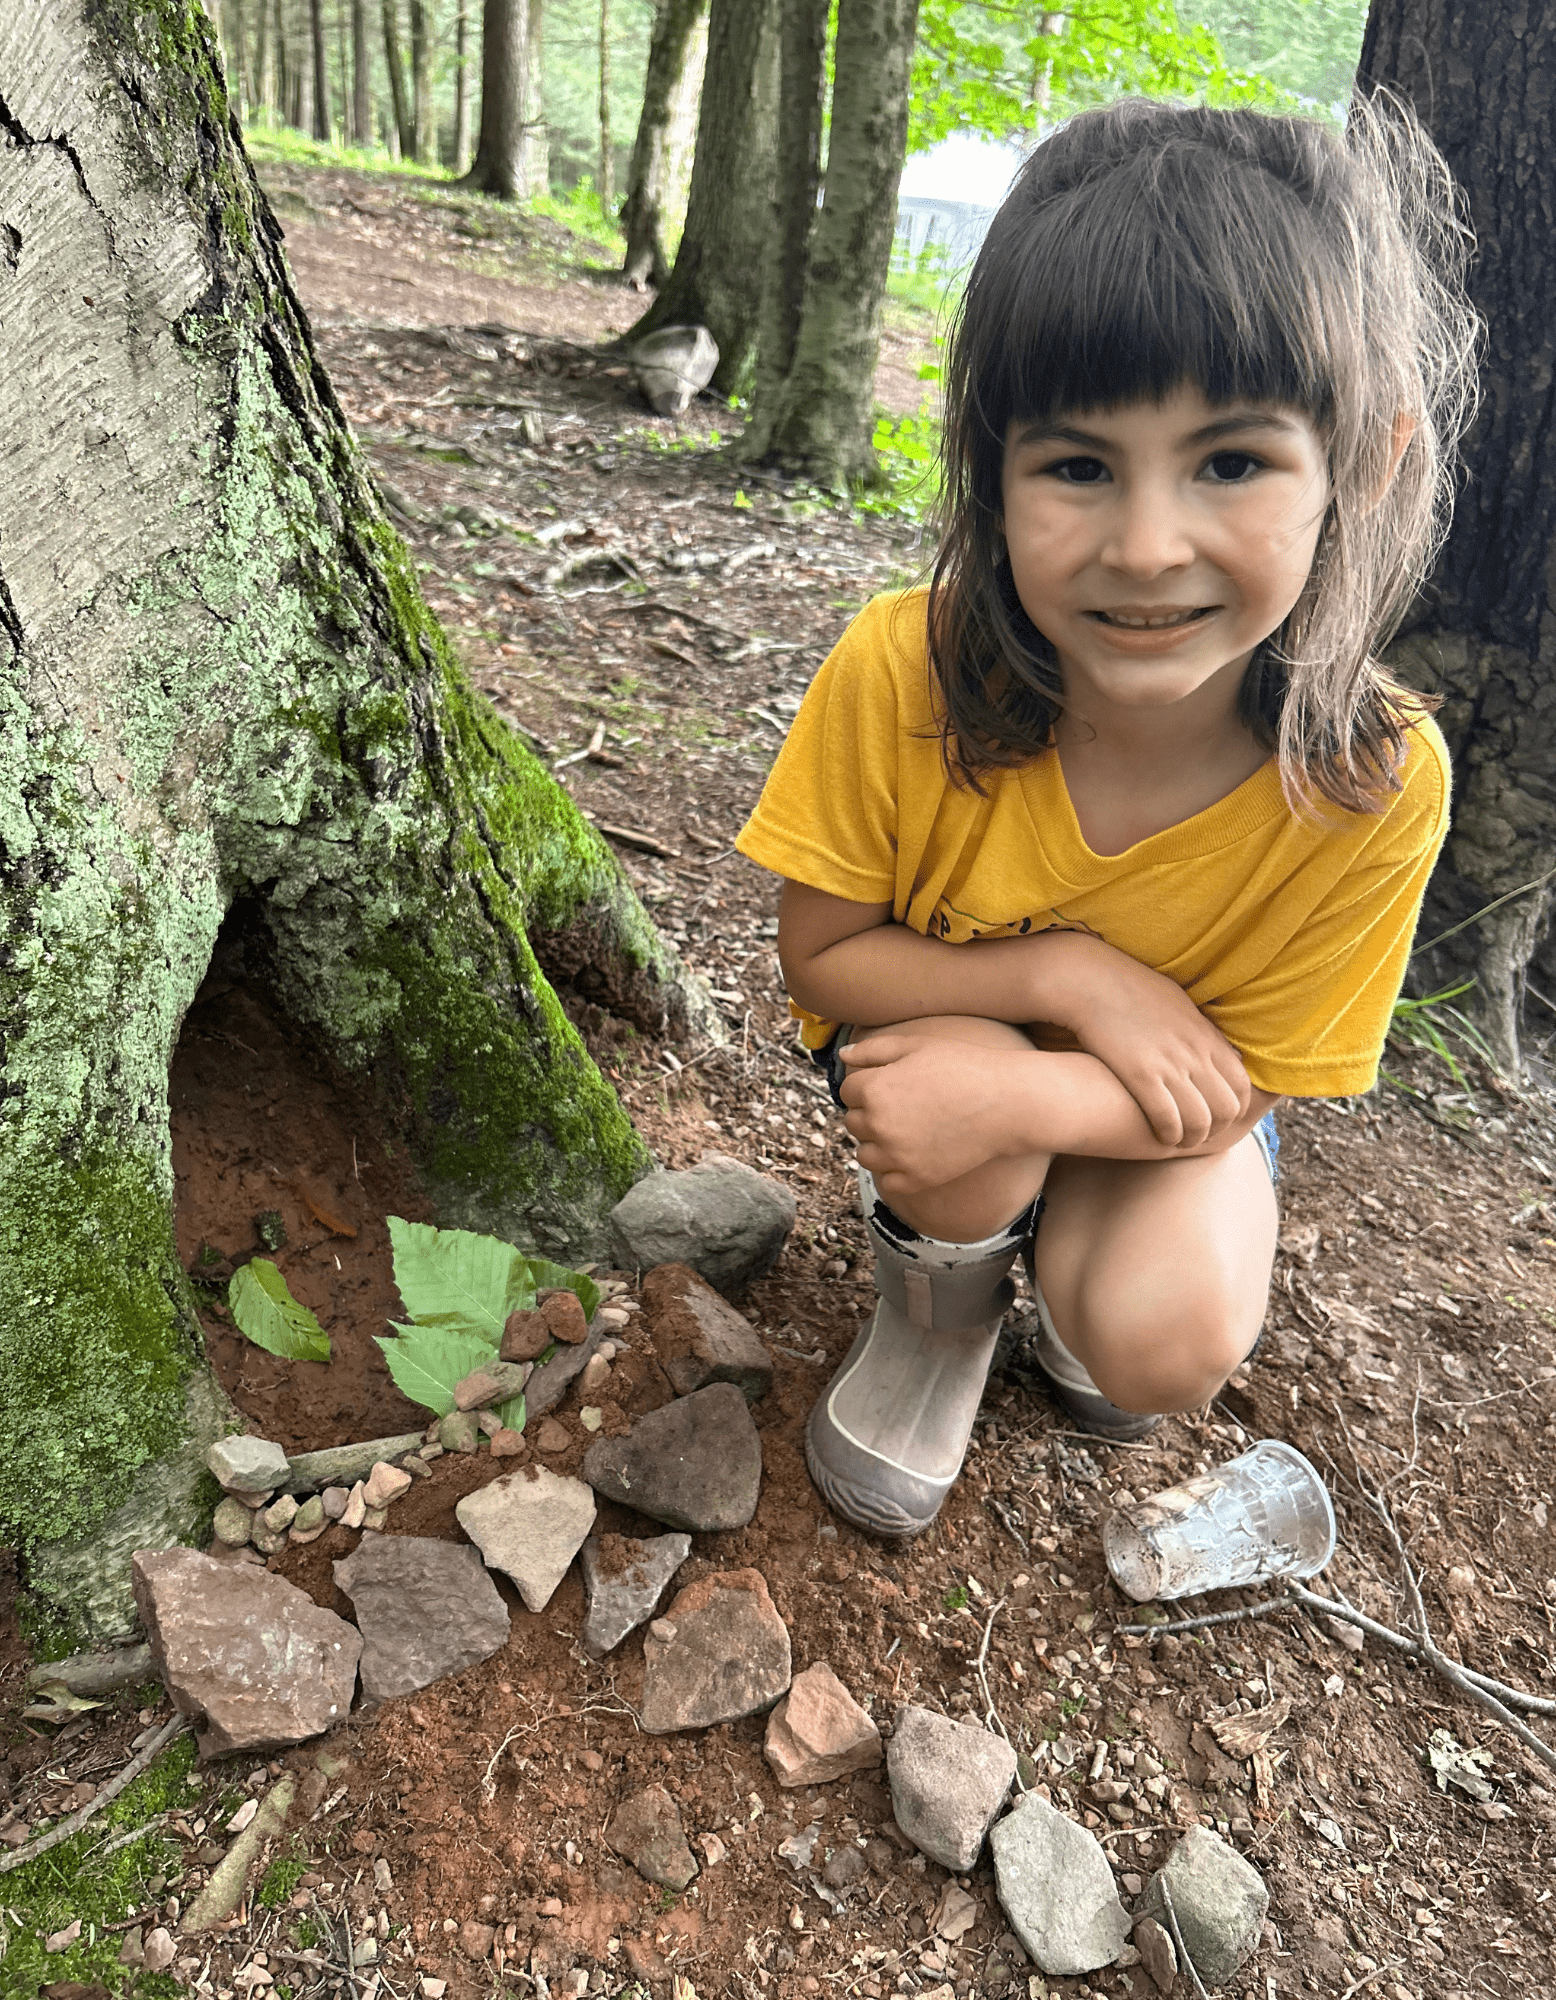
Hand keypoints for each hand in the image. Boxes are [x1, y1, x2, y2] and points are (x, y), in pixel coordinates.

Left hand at [837, 1036, 1022, 1196]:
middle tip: (903, 1104)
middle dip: (870, 1112)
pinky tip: (913, 1152)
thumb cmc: (964, 1067)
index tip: (891, 1082)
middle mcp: (879, 1125)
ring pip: (864, 1153)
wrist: (1008, 1102)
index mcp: (875, 1090)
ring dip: (876, 1142)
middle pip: (853, 1121)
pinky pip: (887, 1180)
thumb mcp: (916, 1046)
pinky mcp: (917, 1179)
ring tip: (906, 1128)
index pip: (847, 1090)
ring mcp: (897, 1156)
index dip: (867, 1083)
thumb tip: (843, 1057)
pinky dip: (894, 1169)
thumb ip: (874, 1050)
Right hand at [1041, 936, 1249, 1146]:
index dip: (1236, 1108)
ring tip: (1181, 1141)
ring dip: (1193, 1138)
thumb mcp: (1181, 1004)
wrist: (1093, 981)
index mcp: (1205, 1036)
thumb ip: (1207, 1033)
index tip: (1219, 1116)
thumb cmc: (1132, 990)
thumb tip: (1229, 1053)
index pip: (1242, 1085)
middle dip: (1217, 1129)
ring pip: (1200, 1120)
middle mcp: (1194, 1053)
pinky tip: (1160, 1136)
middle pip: (1226, 1108)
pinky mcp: (1140, 1075)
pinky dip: (1169, 1135)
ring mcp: (1169, 1065)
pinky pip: (1167, 1118)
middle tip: (1200, 1134)